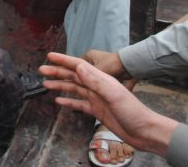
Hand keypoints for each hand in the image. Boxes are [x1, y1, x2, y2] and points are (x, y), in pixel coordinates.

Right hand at [40, 52, 177, 157]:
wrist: (145, 131)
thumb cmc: (133, 111)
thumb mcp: (114, 94)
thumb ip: (96, 80)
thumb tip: (78, 67)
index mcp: (101, 79)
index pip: (78, 66)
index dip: (64, 60)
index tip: (50, 56)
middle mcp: (97, 86)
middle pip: (74, 76)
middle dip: (58, 72)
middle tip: (42, 70)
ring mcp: (97, 98)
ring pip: (74, 89)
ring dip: (61, 85)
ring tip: (46, 84)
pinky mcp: (97, 110)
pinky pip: (79, 104)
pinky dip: (68, 102)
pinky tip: (59, 101)